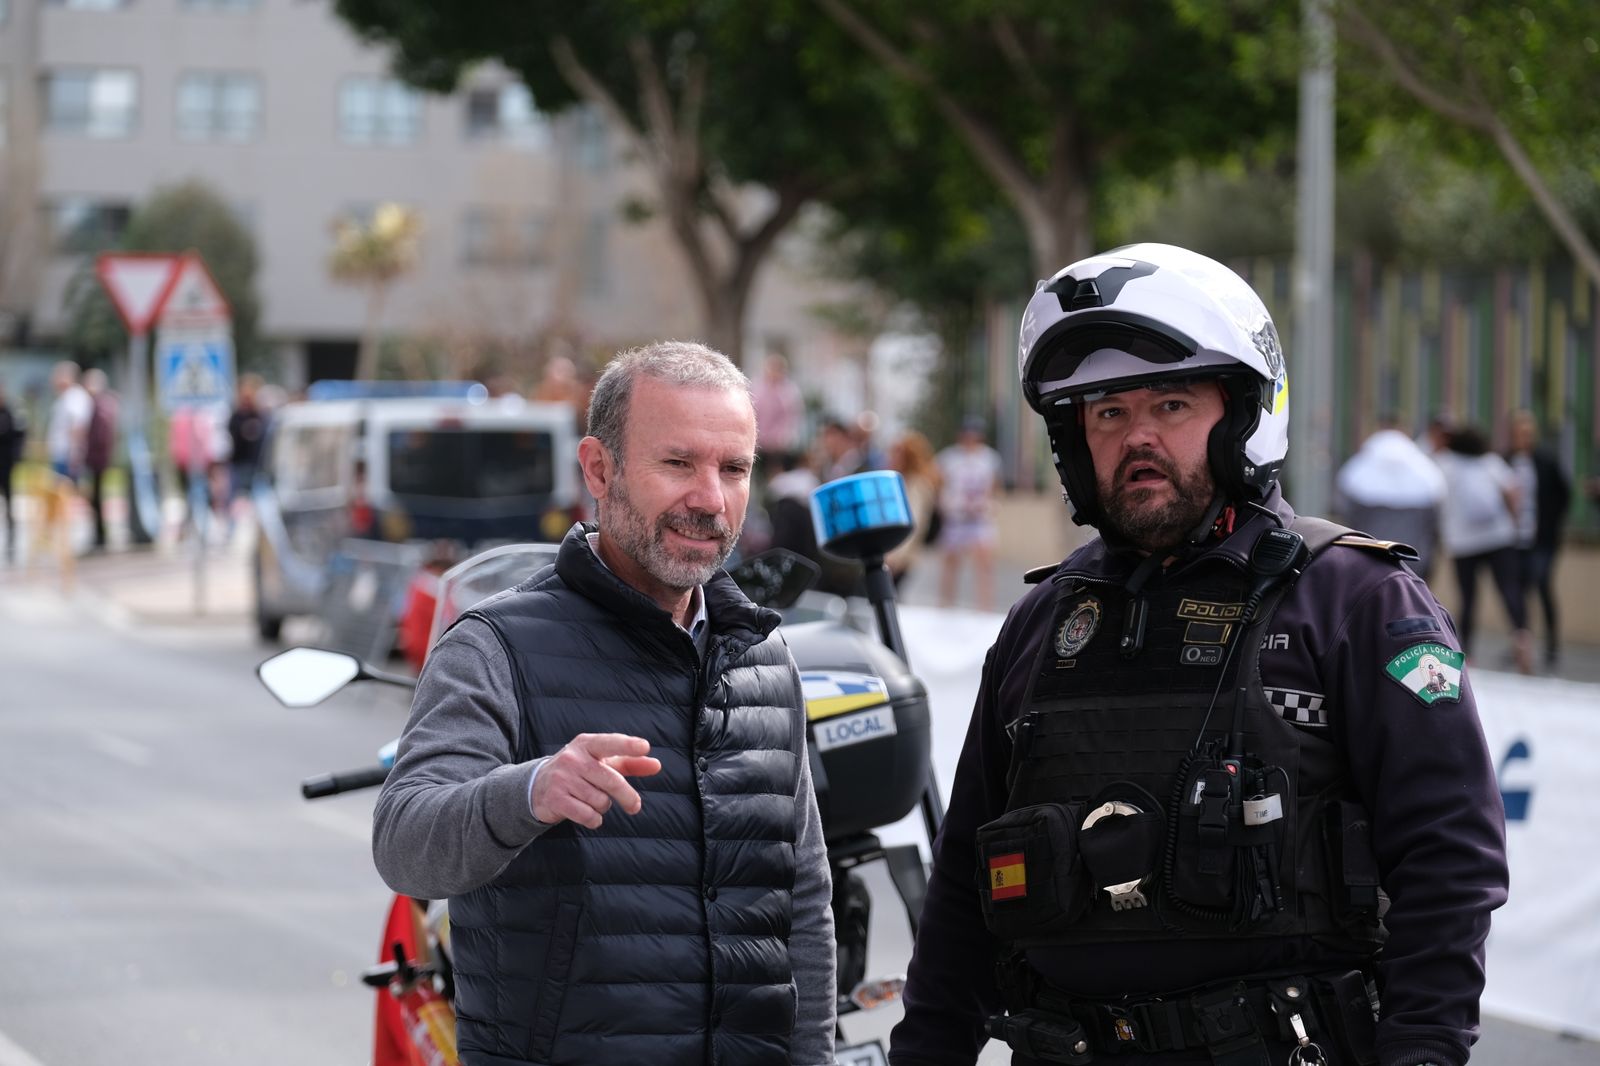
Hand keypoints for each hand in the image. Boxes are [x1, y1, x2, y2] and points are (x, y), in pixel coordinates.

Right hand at [531, 733, 661, 828]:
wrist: (538, 785)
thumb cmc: (580, 771)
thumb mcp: (602, 762)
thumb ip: (630, 763)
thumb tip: (656, 765)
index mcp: (587, 744)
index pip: (610, 742)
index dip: (628, 745)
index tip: (645, 747)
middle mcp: (573, 758)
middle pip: (612, 780)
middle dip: (627, 797)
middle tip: (634, 806)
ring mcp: (562, 778)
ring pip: (600, 801)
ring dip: (603, 806)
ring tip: (592, 800)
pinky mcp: (555, 799)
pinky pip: (588, 815)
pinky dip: (594, 819)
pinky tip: (588, 814)